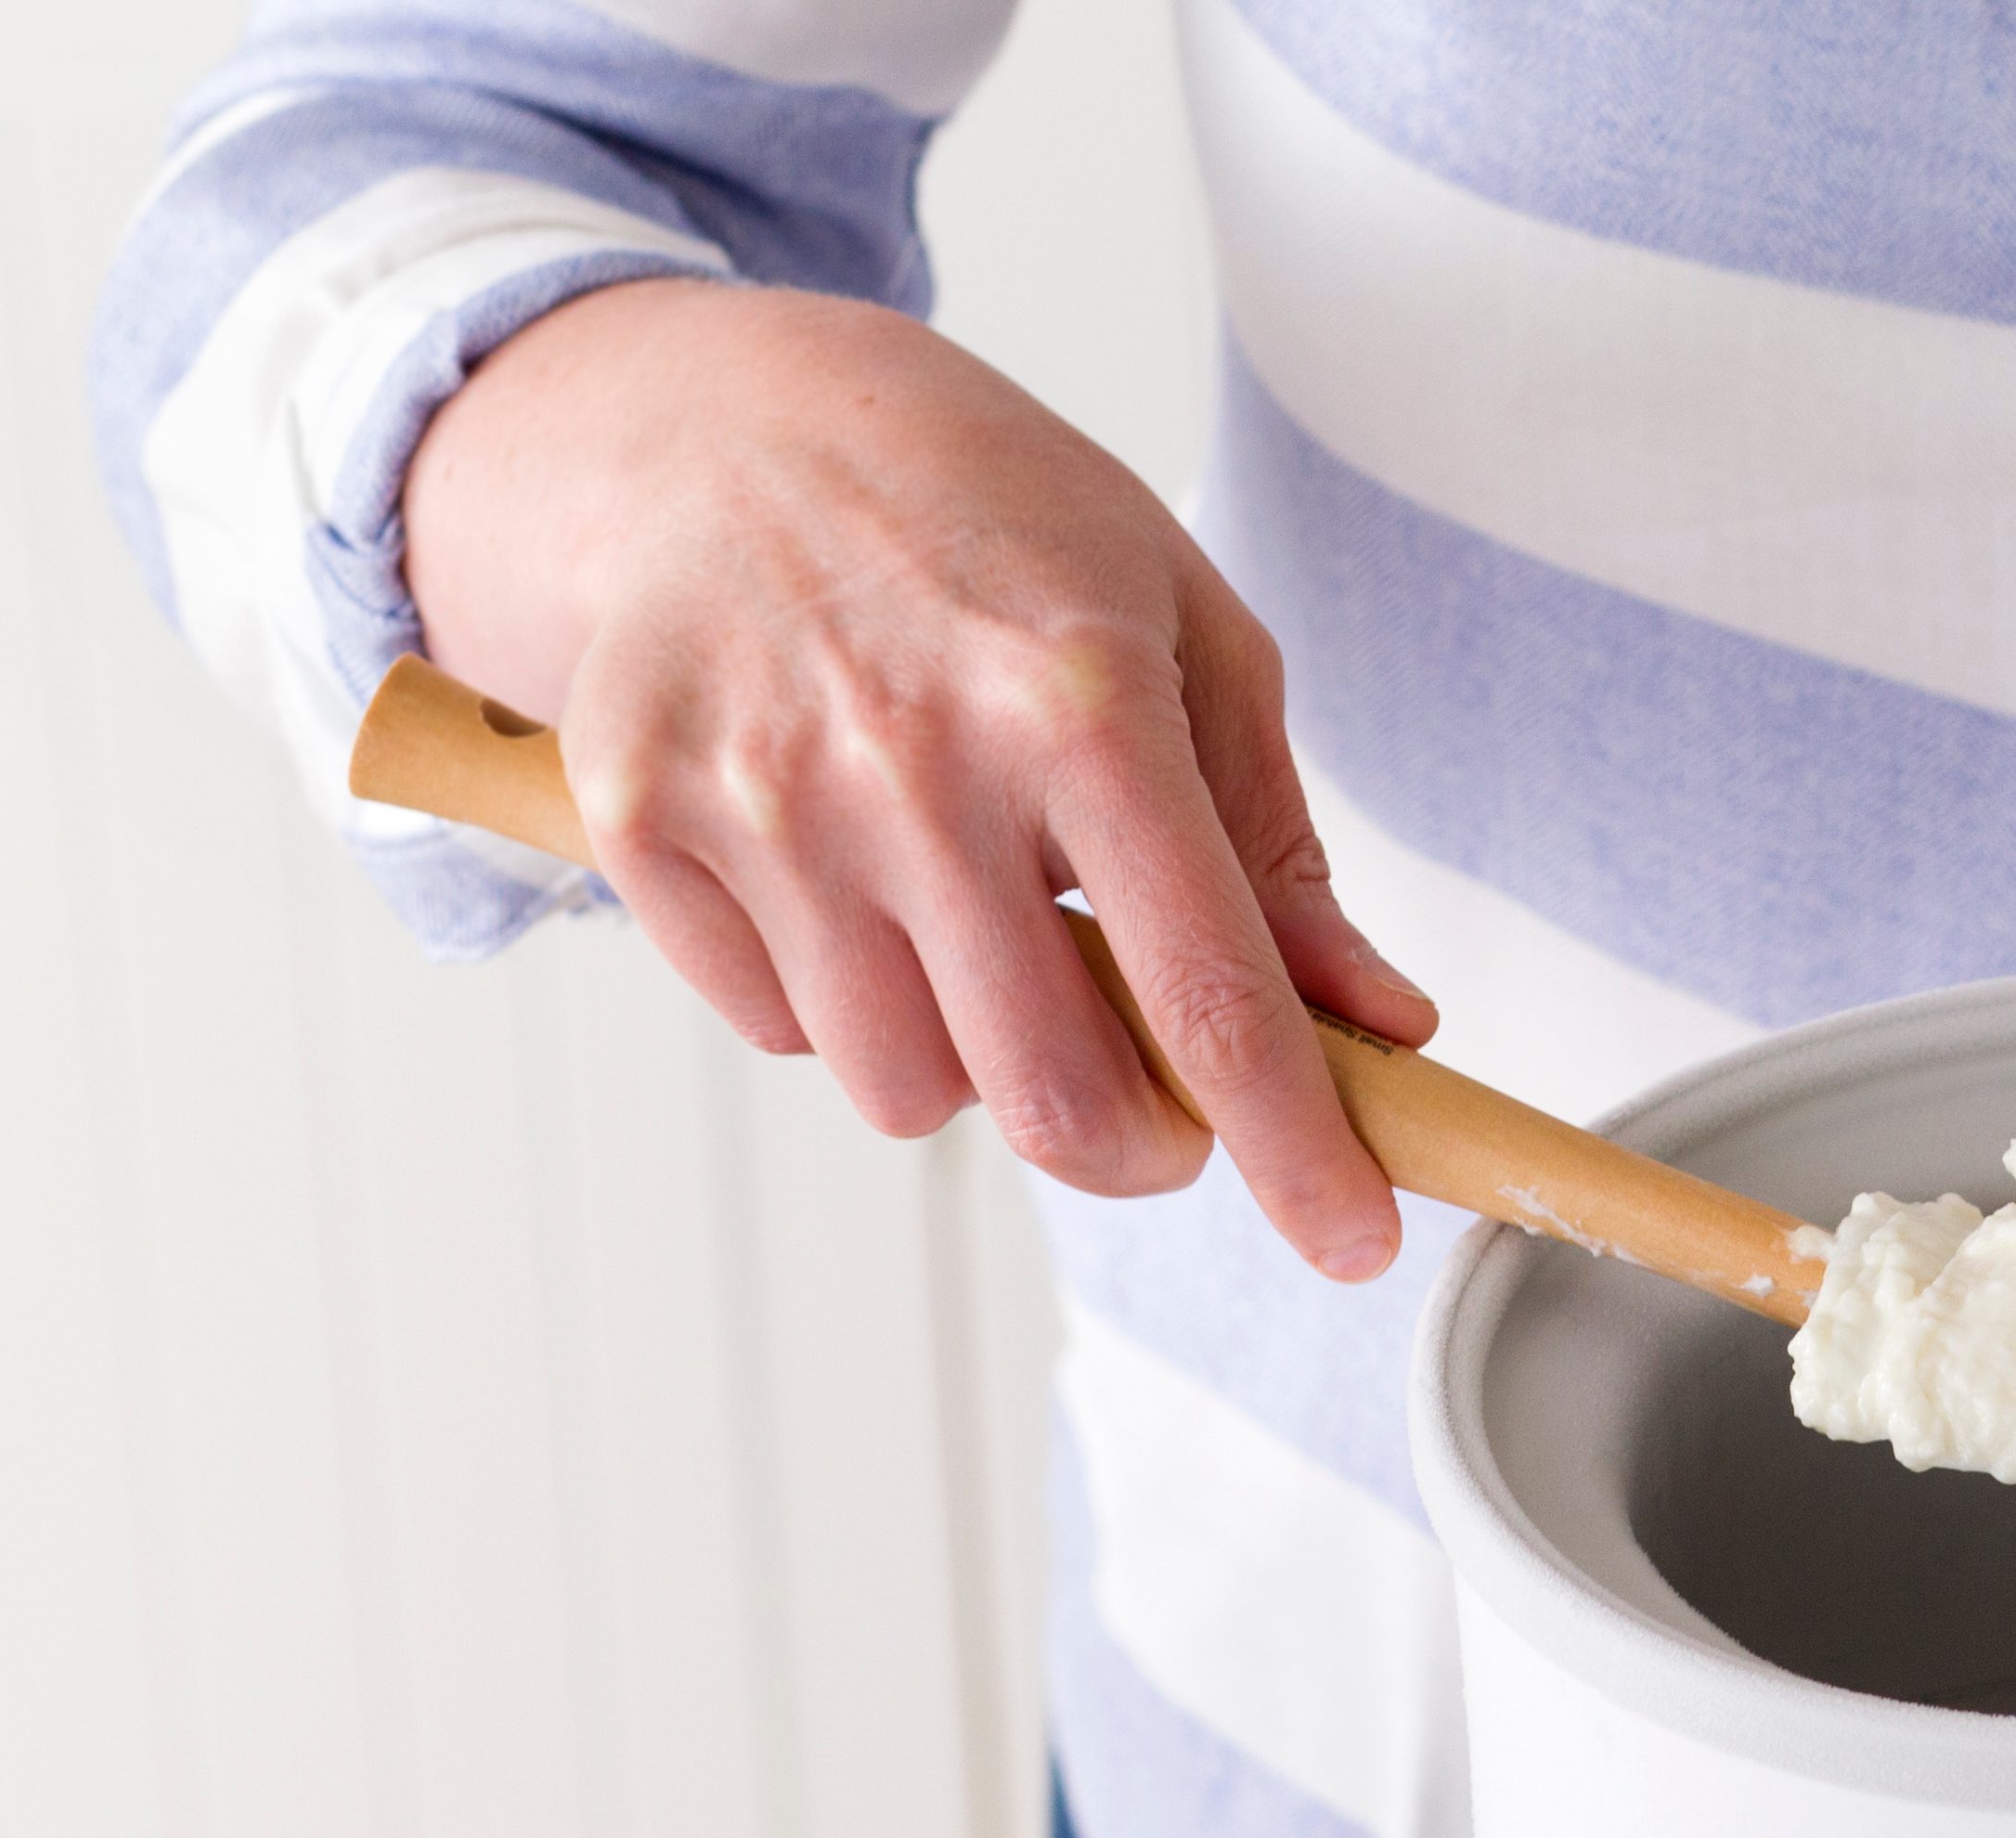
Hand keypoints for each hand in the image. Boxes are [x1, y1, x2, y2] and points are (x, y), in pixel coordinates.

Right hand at [405, 279, 1435, 1277]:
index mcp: (1080, 704)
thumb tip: (1379, 1026)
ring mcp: (759, 796)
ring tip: (981, 929)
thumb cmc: (995, 526)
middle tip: (1164, 1104)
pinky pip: (780, 1029)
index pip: (1210, 996)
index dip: (1296, 1149)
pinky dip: (843, 1003)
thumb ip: (1276, 850)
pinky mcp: (635, 817)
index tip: (1355, 1244)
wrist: (727, 416)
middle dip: (1141, 1147)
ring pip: (908, 1091)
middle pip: (1056, 1101)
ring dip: (978, 1065)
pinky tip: (858, 881)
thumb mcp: (1187, 634)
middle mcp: (913, 761)